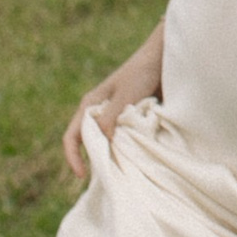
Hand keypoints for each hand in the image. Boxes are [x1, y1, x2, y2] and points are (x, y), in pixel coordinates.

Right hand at [62, 59, 153, 178]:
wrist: (164, 59)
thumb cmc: (142, 72)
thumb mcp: (125, 95)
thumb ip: (111, 117)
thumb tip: (103, 143)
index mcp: (90, 105)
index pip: (72, 136)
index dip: (73, 157)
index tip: (82, 175)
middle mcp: (99, 112)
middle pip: (90, 143)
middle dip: (97, 161)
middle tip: (111, 177)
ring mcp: (115, 116)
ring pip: (108, 143)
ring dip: (115, 156)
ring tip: (125, 171)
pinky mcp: (131, 119)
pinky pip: (125, 139)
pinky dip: (129, 149)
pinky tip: (138, 157)